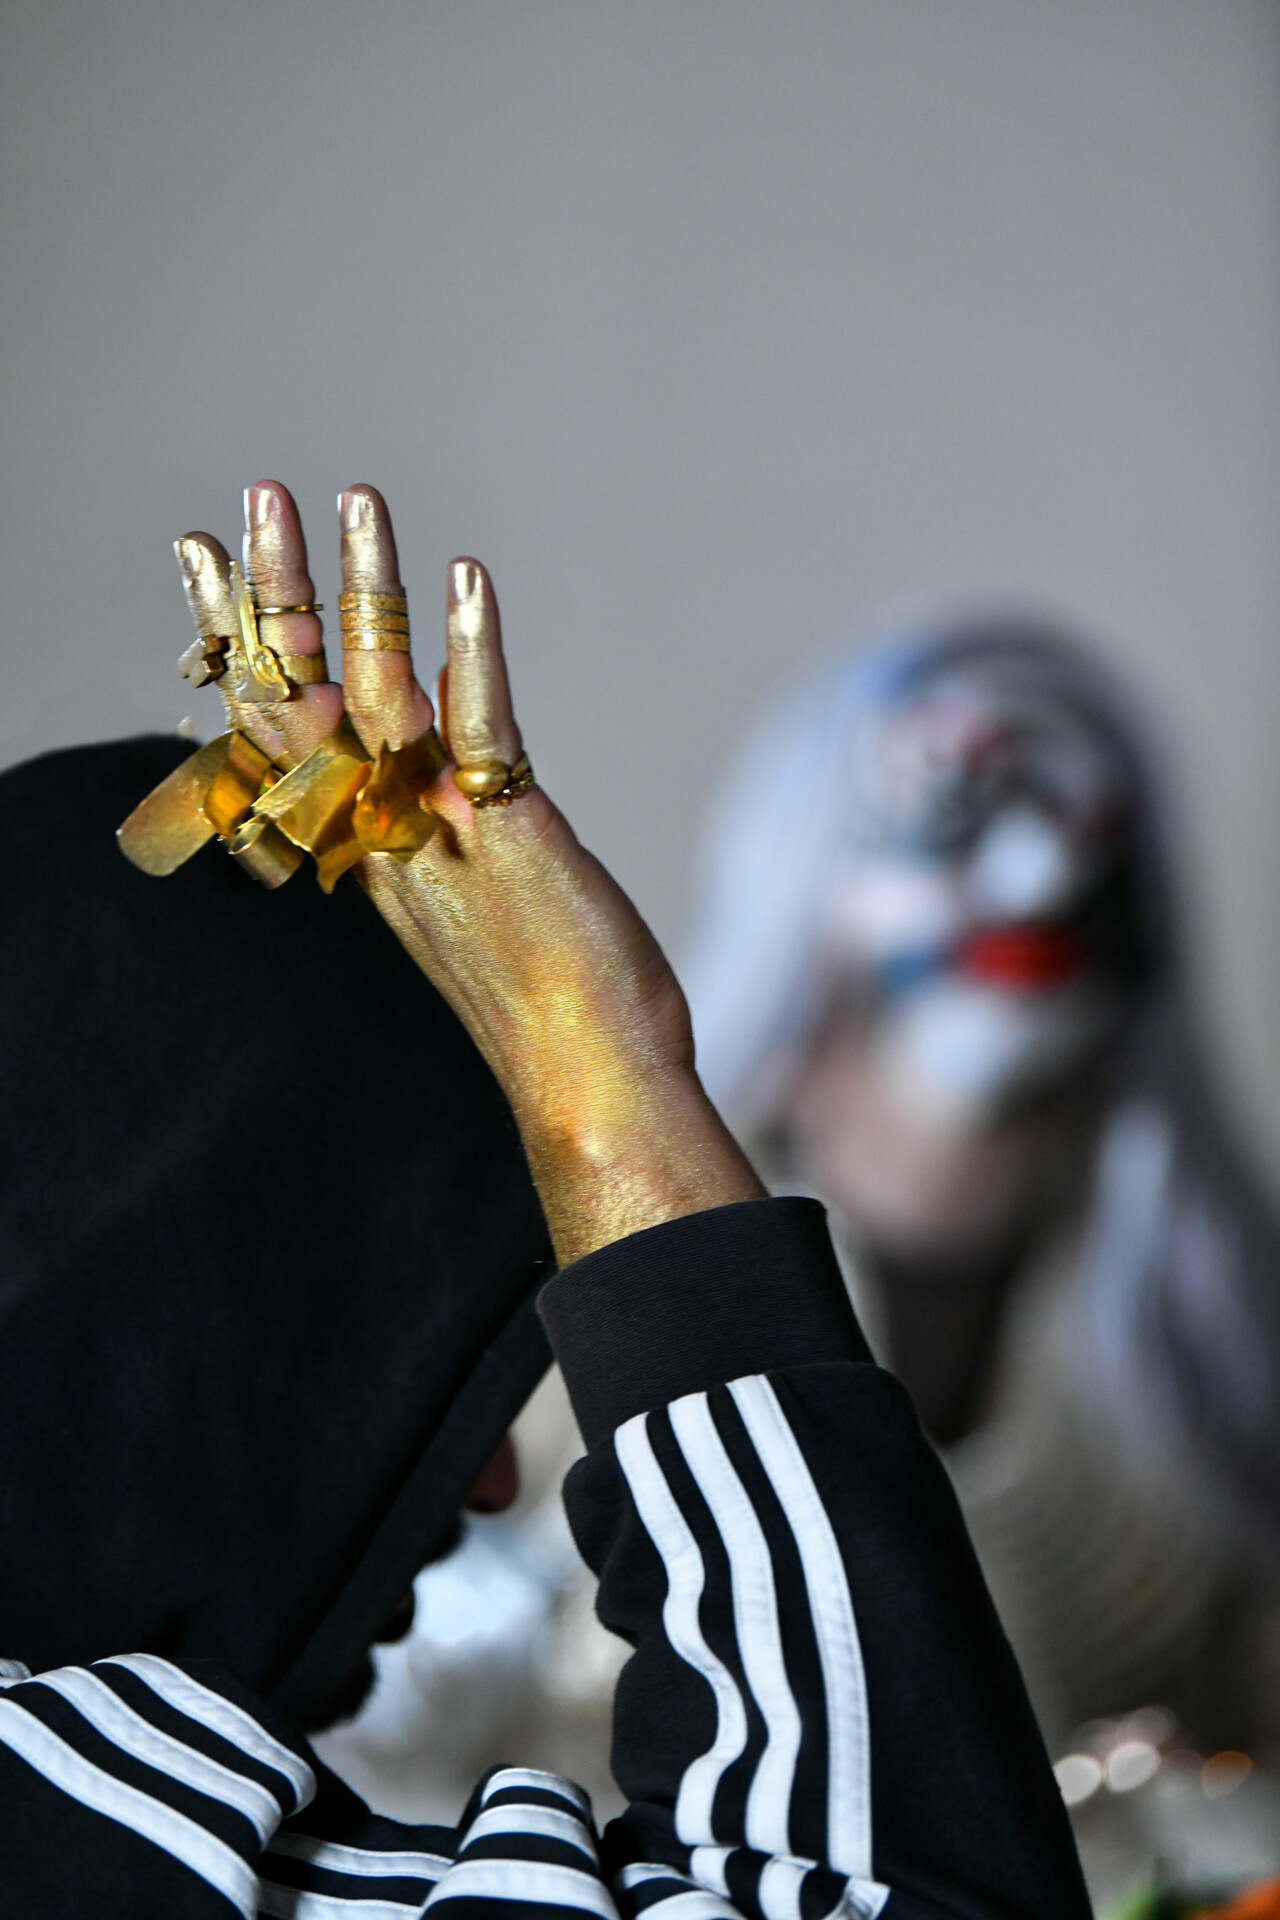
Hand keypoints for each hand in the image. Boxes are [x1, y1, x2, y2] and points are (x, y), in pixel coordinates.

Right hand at [174, 480, 762, 1262]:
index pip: (284, 724)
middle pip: (306, 696)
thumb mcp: (471, 897)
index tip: (211, 558)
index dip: (247, 637)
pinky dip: (472, 652)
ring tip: (353, 499)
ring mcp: (444, 833)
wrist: (587, 1085)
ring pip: (381, 695)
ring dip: (365, 590)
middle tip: (254, 496)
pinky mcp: (513, 836)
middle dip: (278, 592)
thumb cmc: (546, 1001)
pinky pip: (483, 729)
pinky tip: (466, 579)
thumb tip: (452, 752)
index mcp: (368, 842)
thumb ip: (442, 820)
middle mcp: (387, 832)